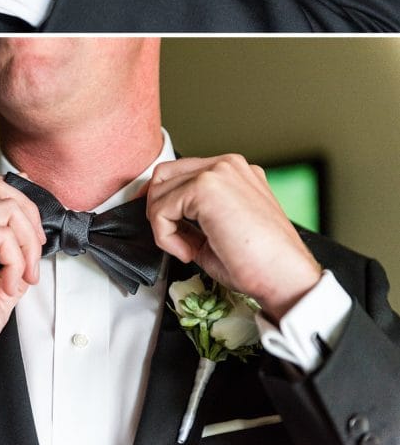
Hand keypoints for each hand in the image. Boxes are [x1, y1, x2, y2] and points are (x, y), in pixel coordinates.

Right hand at [0, 175, 45, 404]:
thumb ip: (11, 272)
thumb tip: (30, 261)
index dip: (21, 202)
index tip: (38, 233)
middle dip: (29, 213)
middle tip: (35, 253)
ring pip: (4, 202)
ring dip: (27, 240)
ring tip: (24, 275)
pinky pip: (0, 233)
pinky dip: (15, 258)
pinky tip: (6, 285)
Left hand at [146, 155, 322, 320]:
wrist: (287, 279)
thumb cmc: (262, 265)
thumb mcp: (220, 232)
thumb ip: (192, 219)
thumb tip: (166, 222)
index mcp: (234, 172)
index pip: (182, 173)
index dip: (166, 201)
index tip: (166, 227)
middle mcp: (227, 165)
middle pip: (165, 174)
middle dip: (158, 208)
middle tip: (171, 240)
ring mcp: (217, 172)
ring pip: (160, 190)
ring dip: (163, 225)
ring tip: (186, 250)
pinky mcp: (205, 187)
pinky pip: (161, 209)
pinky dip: (165, 236)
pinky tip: (188, 253)